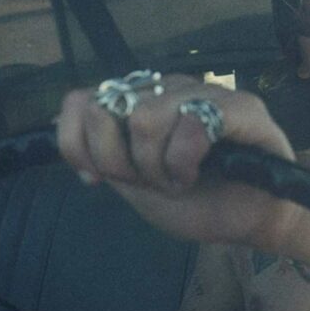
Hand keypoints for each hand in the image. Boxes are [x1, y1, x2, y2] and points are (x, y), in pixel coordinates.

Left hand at [56, 73, 298, 245]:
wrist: (252, 223)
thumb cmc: (199, 203)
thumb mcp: (134, 184)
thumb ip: (100, 155)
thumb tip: (57, 124)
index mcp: (143, 100)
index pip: (82, 100)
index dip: (79, 144)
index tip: (99, 178)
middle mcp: (169, 86)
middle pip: (107, 111)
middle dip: (123, 164)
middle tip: (154, 181)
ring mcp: (204, 91)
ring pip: (144, 118)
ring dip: (157, 167)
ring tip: (181, 179)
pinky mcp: (240, 106)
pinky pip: (190, 125)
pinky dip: (184, 162)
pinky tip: (197, 172)